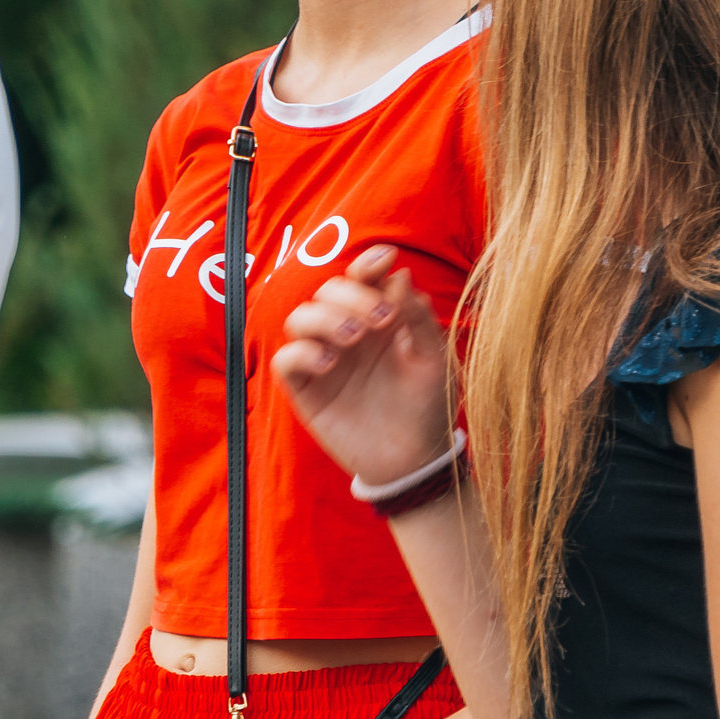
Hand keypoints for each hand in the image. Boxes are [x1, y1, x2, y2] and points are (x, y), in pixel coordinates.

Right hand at [271, 245, 452, 486]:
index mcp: (379, 320)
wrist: (416, 459)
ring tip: (354, 340)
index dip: (367, 262)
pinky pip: (285, 360)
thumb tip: (400, 276)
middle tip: (382, 320)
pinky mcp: (306, 390)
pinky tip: (330, 364)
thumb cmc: (427, 406)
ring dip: (325, 318)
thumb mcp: (435, 360)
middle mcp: (347, 333)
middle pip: (328, 290)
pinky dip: (302, 353)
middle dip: (352, 294)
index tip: (385, 259)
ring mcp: (324, 359)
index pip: (363, 278)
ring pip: (299, 317)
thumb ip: (419, 319)